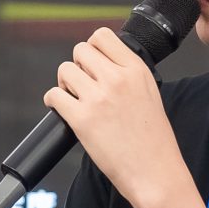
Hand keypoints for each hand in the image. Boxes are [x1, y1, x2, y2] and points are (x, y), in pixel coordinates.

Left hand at [44, 27, 183, 207]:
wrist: (154, 171)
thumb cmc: (153, 139)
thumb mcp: (150, 93)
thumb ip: (127, 74)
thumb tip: (101, 63)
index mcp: (136, 70)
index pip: (102, 36)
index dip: (92, 48)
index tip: (92, 63)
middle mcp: (117, 79)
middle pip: (79, 51)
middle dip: (77, 66)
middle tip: (82, 84)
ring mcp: (99, 98)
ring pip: (64, 70)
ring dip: (65, 83)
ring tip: (75, 98)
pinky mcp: (82, 119)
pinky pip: (54, 96)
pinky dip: (53, 101)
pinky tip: (62, 109)